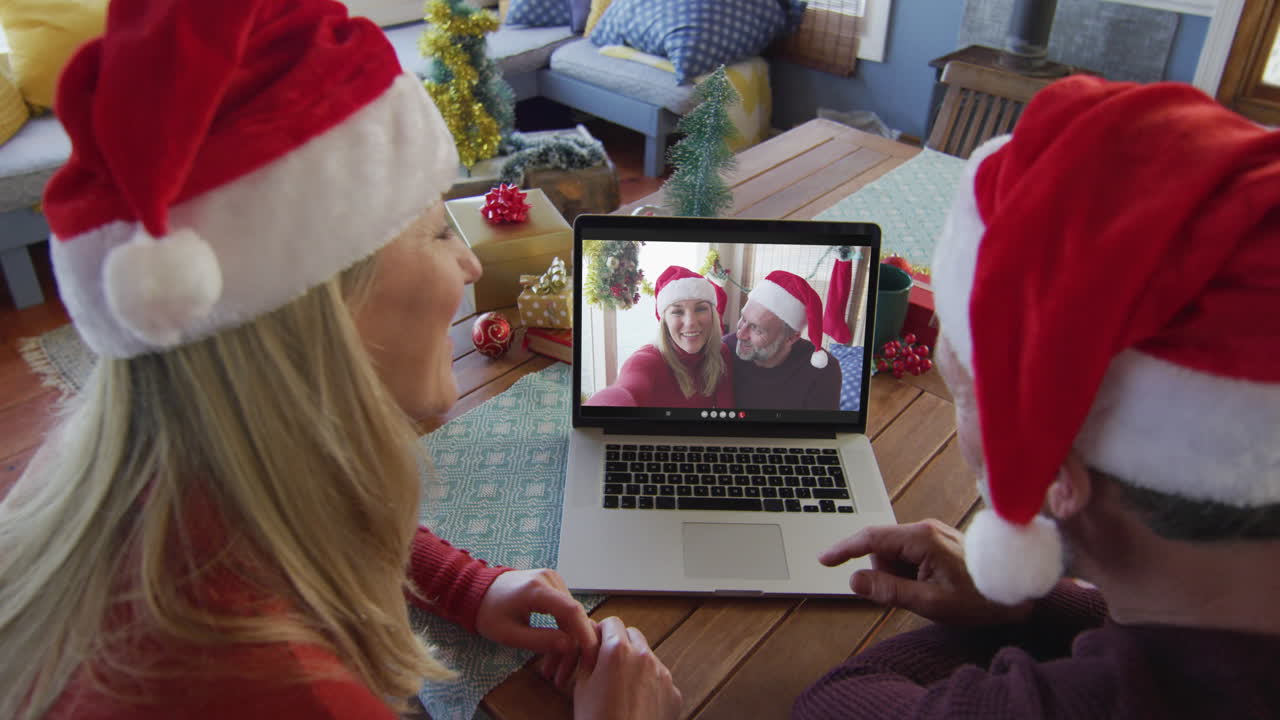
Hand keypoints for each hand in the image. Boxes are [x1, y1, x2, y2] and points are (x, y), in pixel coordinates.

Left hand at [475, 569, 597, 688]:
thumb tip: (569, 646)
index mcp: (537, 588)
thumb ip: (539, 640)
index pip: (572, 611)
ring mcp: (553, 580)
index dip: (585, 635)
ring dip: (568, 643)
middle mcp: (550, 579)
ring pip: (572, 616)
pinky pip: (565, 611)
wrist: (477, 591)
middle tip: (564, 676)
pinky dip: (563, 632)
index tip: (590, 658)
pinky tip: (555, 652)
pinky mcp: (554, 585)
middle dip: (574, 647)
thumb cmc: (488, 612)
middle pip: (574, 616)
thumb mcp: (508, 634)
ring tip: (554, 670)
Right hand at [573, 617, 681, 719]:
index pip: (612, 623)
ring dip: (636, 663)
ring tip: (622, 687)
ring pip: (648, 656)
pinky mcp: (673, 692)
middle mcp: (644, 656)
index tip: (596, 642)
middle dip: (620, 643)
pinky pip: (661, 679)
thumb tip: (592, 646)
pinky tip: (637, 703)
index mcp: (617, 650)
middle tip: (607, 663)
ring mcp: (662, 674)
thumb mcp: (582, 686)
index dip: (601, 631)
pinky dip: (650, 684)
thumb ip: (589, 658)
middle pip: (633, 634)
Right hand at [820, 519, 1032, 624]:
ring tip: (929, 592)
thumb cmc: (980, 599)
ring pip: (894, 554)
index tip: (823, 560)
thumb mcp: (931, 603)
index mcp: (922, 539)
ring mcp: (932, 533)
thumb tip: (855, 581)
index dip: (843, 549)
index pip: (870, 538)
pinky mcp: (937, 541)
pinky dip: (911, 573)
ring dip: (899, 575)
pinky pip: (909, 555)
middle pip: (881, 549)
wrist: (1018, 593)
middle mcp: (924, 529)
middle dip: (885, 574)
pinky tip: (934, 585)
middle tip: (912, 596)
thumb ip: (889, 591)